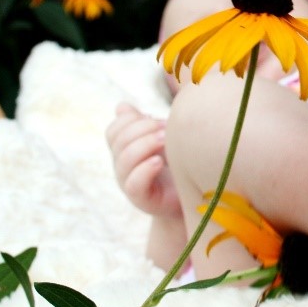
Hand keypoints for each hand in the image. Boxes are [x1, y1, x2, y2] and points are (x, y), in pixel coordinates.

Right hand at [105, 103, 181, 217]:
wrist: (194, 199)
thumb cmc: (178, 165)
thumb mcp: (162, 140)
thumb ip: (144, 124)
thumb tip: (121, 106)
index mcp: (124, 150)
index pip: (113, 131)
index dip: (130, 120)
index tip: (155, 118)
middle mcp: (122, 166)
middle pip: (118, 141)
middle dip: (142, 128)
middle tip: (166, 127)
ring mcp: (128, 183)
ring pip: (124, 160)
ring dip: (145, 145)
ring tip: (166, 140)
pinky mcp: (140, 199)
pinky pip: (133, 183)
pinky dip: (145, 169)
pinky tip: (159, 161)